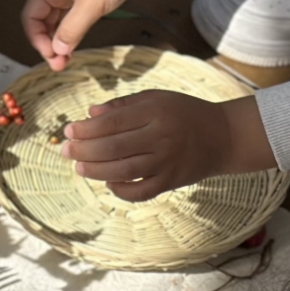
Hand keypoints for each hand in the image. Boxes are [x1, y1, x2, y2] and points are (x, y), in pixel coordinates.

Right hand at [21, 0, 185, 69]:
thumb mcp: (90, 5)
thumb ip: (70, 30)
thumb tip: (57, 51)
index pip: (30, 18)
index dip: (37, 40)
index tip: (52, 56)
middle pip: (41, 20)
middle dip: (48, 43)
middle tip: (60, 64)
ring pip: (57, 20)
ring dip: (60, 39)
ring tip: (67, 58)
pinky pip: (73, 16)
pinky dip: (73, 30)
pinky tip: (77, 43)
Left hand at [60, 91, 275, 200]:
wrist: (224, 136)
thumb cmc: (183, 114)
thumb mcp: (156, 99)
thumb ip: (122, 105)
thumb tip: (89, 114)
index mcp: (156, 111)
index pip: (112, 122)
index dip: (85, 128)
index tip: (68, 131)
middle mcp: (161, 137)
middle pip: (113, 147)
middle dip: (83, 150)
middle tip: (65, 151)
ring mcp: (167, 162)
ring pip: (122, 171)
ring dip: (94, 171)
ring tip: (78, 167)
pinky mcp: (171, 181)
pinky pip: (139, 192)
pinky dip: (120, 190)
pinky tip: (108, 181)